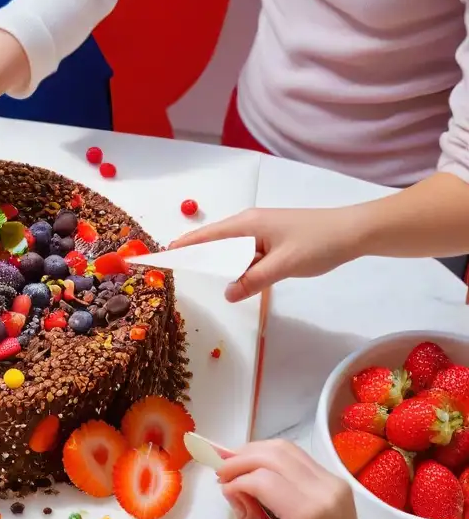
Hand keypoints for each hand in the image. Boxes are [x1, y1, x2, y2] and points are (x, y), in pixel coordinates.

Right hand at [169, 206, 366, 301]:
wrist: (355, 233)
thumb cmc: (319, 242)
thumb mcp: (283, 265)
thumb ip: (253, 280)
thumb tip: (226, 294)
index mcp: (248, 224)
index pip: (207, 236)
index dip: (185, 245)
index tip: (163, 254)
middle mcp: (251, 225)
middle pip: (217, 243)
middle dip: (199, 257)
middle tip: (179, 273)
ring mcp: (263, 233)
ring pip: (234, 252)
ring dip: (222, 266)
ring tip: (203, 280)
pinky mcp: (274, 242)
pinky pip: (248, 256)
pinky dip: (240, 268)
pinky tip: (238, 281)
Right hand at [218, 440, 370, 518]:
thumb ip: (248, 514)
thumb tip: (229, 487)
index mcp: (309, 513)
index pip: (262, 480)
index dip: (236, 480)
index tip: (222, 489)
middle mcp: (326, 491)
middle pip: (275, 455)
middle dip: (242, 458)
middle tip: (221, 469)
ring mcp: (335, 484)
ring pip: (288, 450)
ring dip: (258, 453)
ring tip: (236, 465)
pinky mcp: (337, 484)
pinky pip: (301, 460)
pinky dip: (275, 460)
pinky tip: (259, 470)